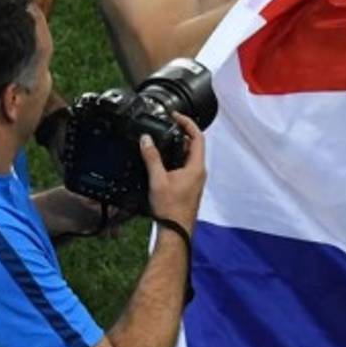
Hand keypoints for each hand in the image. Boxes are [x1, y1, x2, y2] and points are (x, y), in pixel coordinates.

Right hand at [141, 114, 205, 231]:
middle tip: (167, 125)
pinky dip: (176, 157)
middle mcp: (199, 171)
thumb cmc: (170, 209)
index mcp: (196, 167)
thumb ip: (152, 158)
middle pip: (194, 144)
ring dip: (178, 146)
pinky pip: (185, 165)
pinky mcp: (190, 185)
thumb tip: (146, 140)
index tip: (176, 116)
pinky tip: (163, 160)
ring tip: (163, 139)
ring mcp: (195, 179)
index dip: (188, 123)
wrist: (175, 230)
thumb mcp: (157, 180)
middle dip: (181, 133)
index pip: (197, 137)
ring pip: (189, 155)